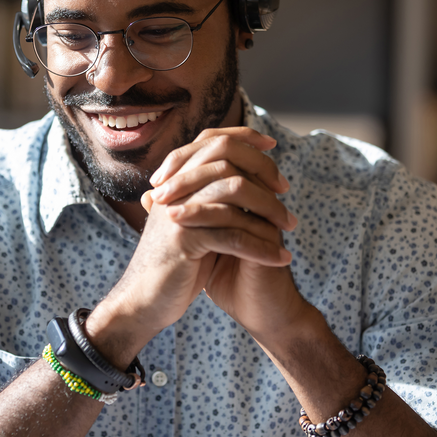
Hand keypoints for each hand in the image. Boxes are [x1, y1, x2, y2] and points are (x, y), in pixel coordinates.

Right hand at [88, 128, 297, 362]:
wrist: (146, 300)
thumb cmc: (175, 264)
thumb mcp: (192, 224)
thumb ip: (211, 198)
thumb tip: (246, 175)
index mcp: (175, 180)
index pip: (210, 140)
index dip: (243, 136)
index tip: (271, 145)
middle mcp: (173, 188)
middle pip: (225, 158)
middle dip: (263, 170)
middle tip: (285, 190)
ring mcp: (177, 211)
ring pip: (234, 192)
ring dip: (269, 209)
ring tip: (290, 227)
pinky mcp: (184, 239)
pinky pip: (233, 236)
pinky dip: (261, 248)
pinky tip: (280, 258)